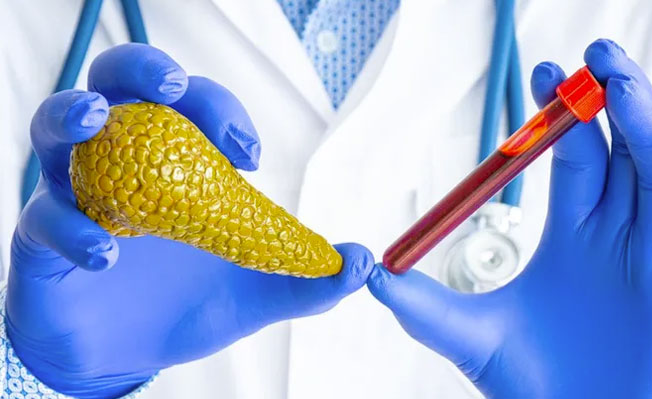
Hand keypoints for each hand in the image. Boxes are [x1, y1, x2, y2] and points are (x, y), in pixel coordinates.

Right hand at [8, 44, 373, 398]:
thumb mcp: (256, 292)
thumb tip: (364, 263)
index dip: (218, 111)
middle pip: (117, 87)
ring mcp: (74, 196)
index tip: (249, 153)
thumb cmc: (188, 304)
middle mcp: (121, 164)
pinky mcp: (41, 243)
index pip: (190, 107)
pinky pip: (41, 219)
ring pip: (54, 129)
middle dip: (141, 73)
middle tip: (171, 86)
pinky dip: (71, 228)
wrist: (130, 354)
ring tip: (97, 118)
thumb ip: (306, 278)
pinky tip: (108, 252)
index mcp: (173, 164)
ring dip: (73, 114)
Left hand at [368, 39, 651, 397]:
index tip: (540, 74)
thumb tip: (371, 274)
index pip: (576, 160)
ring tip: (617, 78)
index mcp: (575, 238)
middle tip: (590, 54)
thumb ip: (423, 306)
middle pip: (624, 151)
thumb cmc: (536, 389)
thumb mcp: (470, 337)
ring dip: (646, 122)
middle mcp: (619, 237)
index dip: (560, 118)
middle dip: (610, 101)